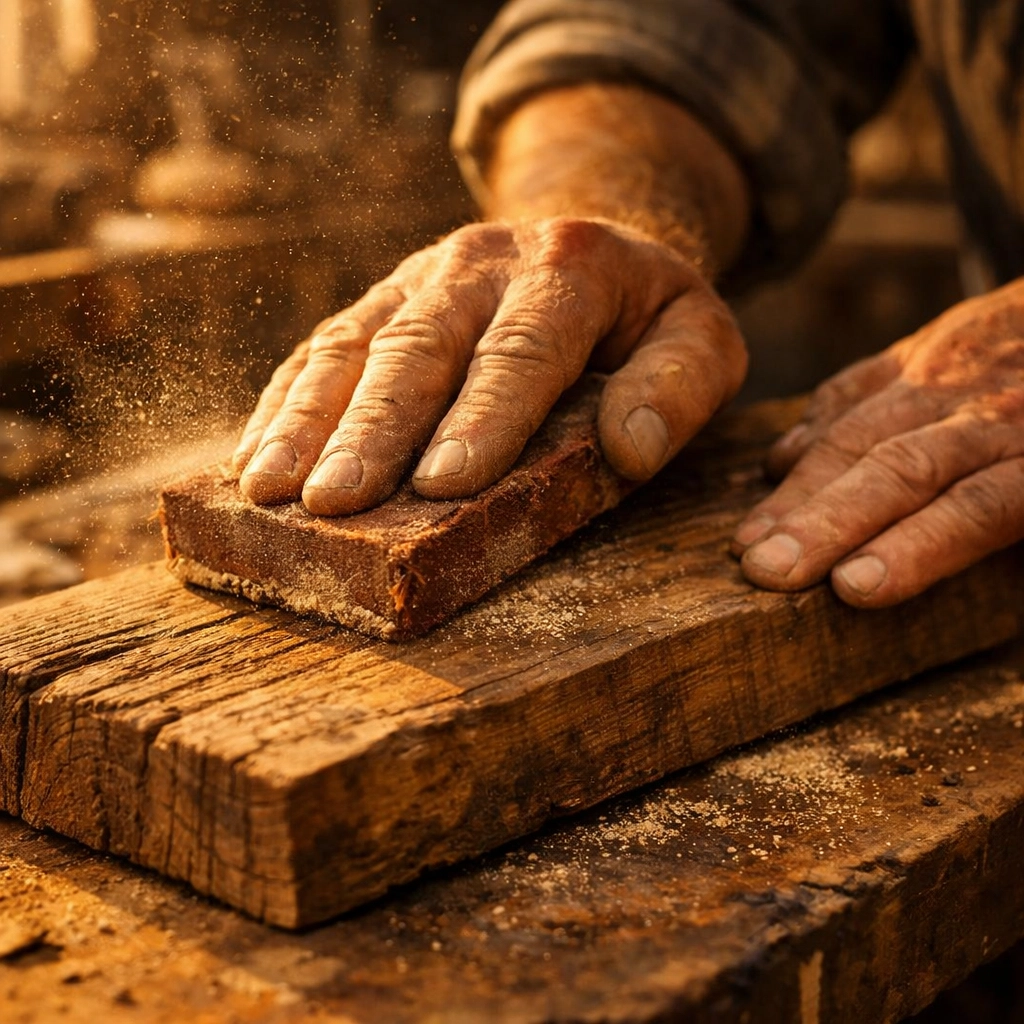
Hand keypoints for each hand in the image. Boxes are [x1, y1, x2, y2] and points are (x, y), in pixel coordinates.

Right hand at [233, 217, 745, 514]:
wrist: (590, 241)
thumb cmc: (648, 315)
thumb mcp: (701, 337)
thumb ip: (680, 387)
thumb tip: (632, 448)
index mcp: (570, 268)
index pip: (522, 350)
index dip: (482, 417)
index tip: (442, 485)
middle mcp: (481, 263)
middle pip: (418, 347)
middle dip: (371, 429)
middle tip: (332, 503)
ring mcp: (419, 277)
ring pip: (353, 345)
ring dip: (306, 421)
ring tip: (269, 489)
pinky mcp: (381, 300)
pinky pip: (323, 346)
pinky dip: (284, 404)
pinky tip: (256, 457)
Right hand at [732, 278, 1023, 606]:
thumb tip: (971, 557)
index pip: (976, 508)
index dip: (915, 549)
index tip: (852, 588)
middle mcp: (990, 412)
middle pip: (900, 471)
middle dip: (827, 523)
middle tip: (767, 571)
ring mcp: (946, 372)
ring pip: (859, 432)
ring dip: (799, 491)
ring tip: (749, 541)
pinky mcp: (919, 346)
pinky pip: (854, 388)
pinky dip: (810, 429)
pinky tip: (776, 468)